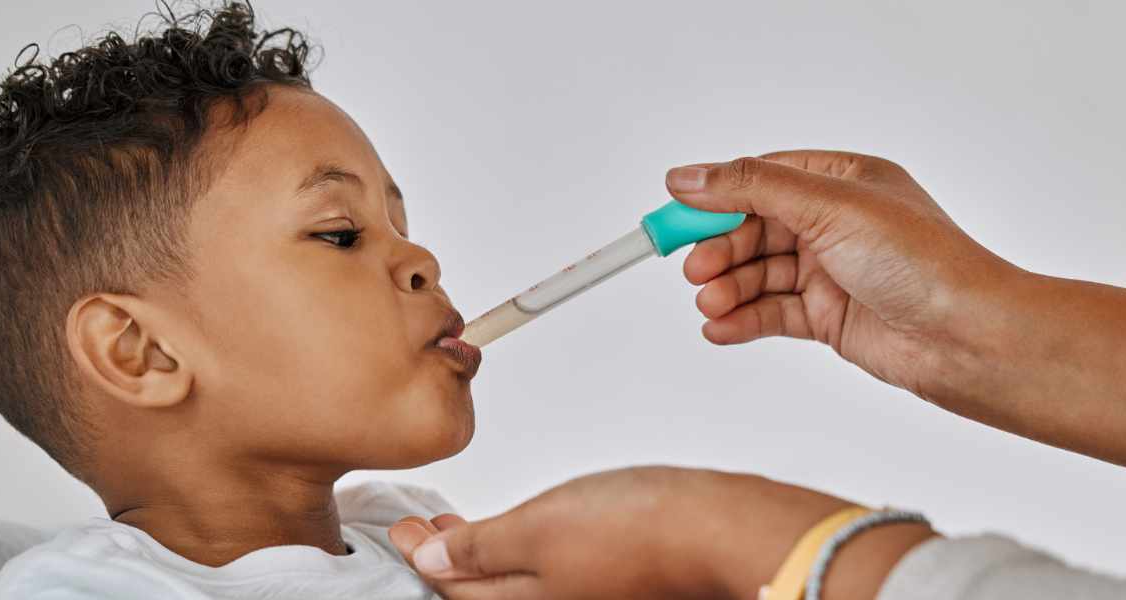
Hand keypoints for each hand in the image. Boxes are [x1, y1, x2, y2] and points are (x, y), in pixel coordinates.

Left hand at [387, 466, 935, 599]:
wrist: (723, 527)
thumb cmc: (643, 530)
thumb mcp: (538, 531)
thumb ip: (479, 549)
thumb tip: (429, 564)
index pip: (451, 591)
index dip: (418, 557)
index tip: (401, 527)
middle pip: (482, 593)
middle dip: (446, 560)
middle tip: (423, 528)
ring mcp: (587, 596)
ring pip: (517, 583)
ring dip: (483, 554)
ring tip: (464, 525)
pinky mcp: (616, 581)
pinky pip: (552, 572)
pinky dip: (525, 552)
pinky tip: (528, 528)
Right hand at [668, 150, 1017, 395]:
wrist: (967, 338)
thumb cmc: (922, 263)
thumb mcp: (830, 206)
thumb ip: (753, 188)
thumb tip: (690, 176)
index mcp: (843, 180)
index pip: (762, 178)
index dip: (714, 196)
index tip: (672, 215)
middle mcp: (836, 223)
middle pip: (753, 229)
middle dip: (720, 249)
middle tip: (695, 270)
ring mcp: (832, 272)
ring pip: (759, 274)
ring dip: (728, 288)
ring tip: (711, 304)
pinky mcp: (830, 318)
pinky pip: (772, 313)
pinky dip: (743, 320)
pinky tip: (720, 327)